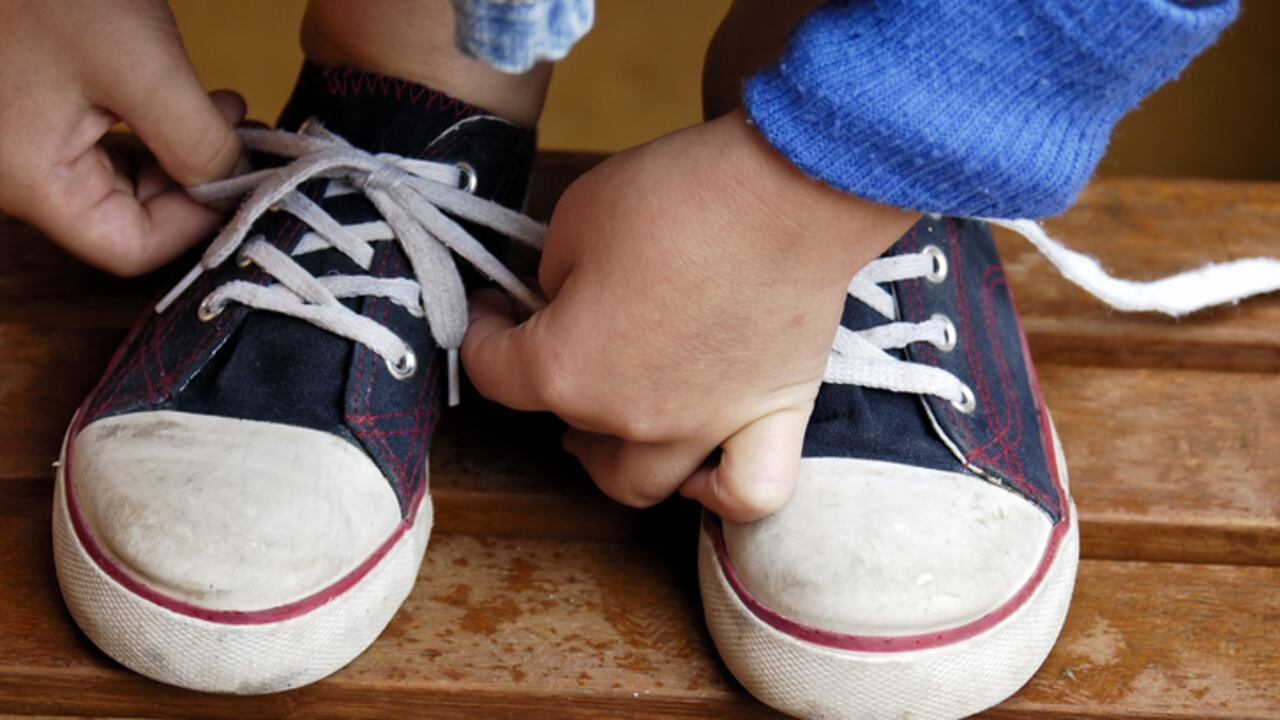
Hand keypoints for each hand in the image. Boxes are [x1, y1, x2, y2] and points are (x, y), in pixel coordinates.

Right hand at [0, 0, 243, 275]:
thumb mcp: (140, 67)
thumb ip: (194, 139)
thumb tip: (235, 183)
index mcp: (34, 182)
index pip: (129, 248)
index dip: (196, 223)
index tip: (243, 180)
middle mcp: (22, 175)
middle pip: (128, 217)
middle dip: (195, 181)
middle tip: (244, 137)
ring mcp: (26, 142)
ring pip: (122, 178)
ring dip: (181, 150)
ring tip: (225, 109)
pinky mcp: (35, 109)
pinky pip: (102, 141)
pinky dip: (153, 126)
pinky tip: (190, 95)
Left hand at [463, 111, 917, 520]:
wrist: (788, 187)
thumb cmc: (680, 196)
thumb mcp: (575, 215)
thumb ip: (553, 274)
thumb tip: (563, 296)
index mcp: (567, 368)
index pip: (494, 371)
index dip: (482, 332)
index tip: (495, 304)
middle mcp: (631, 417)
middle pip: (567, 423)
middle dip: (549, 381)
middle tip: (559, 336)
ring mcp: (705, 428)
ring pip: (642, 482)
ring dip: (613, 457)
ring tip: (611, 421)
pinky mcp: (772, 416)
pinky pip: (748, 492)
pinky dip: (721, 491)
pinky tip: (706, 467)